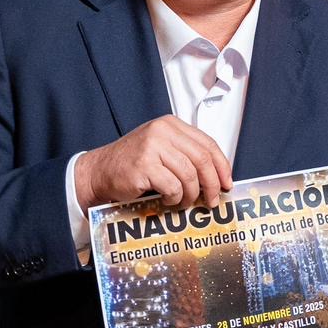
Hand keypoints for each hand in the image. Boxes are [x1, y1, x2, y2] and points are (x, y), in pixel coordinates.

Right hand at [74, 115, 231, 208]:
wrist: (99, 171)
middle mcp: (163, 131)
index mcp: (171, 124)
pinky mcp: (144, 165)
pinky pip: (173, 187)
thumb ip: (185, 155)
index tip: (227, 182)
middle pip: (202, 160)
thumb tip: (217, 177)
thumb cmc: (131, 163)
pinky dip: (175, 198)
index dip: (222, 166)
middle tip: (213, 200)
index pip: (208, 144)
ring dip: (191, 195)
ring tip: (185, 202)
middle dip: (212, 184)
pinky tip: (168, 199)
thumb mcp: (161, 149)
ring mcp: (152, 147)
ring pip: (189, 175)